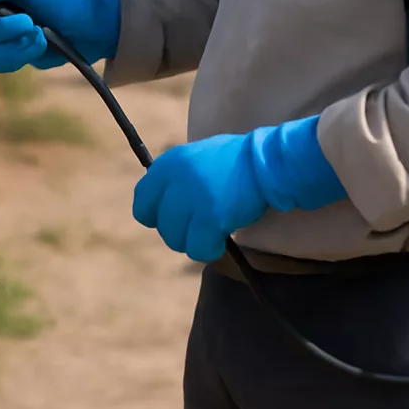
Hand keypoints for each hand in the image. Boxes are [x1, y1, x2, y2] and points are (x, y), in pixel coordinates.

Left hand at [132, 115, 346, 262]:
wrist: (267, 161)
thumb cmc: (237, 160)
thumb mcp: (197, 158)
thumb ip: (178, 179)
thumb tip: (165, 205)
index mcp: (169, 163)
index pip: (142, 200)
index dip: (156, 216)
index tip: (174, 219)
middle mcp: (175, 180)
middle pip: (162, 226)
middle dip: (180, 233)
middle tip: (200, 229)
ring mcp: (192, 199)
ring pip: (177, 240)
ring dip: (195, 243)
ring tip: (213, 232)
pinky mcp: (210, 218)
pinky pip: (198, 249)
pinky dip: (210, 250)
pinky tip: (222, 240)